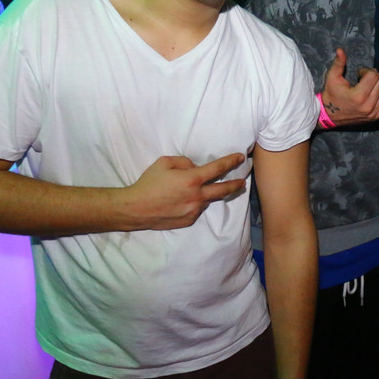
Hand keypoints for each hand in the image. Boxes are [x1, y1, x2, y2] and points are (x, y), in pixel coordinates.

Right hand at [125, 153, 245, 229]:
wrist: (135, 209)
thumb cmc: (149, 183)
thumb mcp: (165, 162)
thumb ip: (184, 162)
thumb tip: (195, 168)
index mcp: (192, 179)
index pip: (218, 168)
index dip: (231, 162)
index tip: (240, 158)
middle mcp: (197, 196)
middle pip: (224, 190)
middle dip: (236, 184)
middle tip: (242, 181)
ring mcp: (194, 210)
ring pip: (208, 200)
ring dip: (209, 194)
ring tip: (204, 190)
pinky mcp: (188, 221)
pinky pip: (197, 210)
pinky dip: (196, 203)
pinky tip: (185, 201)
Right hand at [321, 48, 378, 126]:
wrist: (328, 115)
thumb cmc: (331, 94)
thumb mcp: (332, 77)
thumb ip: (339, 63)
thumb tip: (341, 49)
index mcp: (359, 95)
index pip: (372, 76)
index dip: (365, 71)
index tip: (358, 73)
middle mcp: (368, 105)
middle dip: (372, 76)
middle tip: (362, 78)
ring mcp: (373, 112)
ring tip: (367, 85)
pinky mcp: (376, 116)